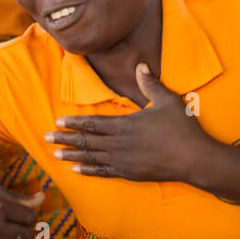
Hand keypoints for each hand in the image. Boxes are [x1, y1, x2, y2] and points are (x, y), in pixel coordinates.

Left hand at [45, 64, 213, 182]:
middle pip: (86, 141)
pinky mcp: (129, 174)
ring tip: (55, 154)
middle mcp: (119, 144)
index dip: (74, 123)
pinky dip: (88, 170)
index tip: (58, 122)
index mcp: (125, 125)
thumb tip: (141, 64)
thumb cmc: (182, 128)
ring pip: (91, 157)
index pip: (93, 123)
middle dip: (64, 139)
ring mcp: (123, 161)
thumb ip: (150, 83)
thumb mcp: (167, 100)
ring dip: (71, 156)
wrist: (194, 159)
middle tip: (45, 138)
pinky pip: (103, 172)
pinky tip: (76, 170)